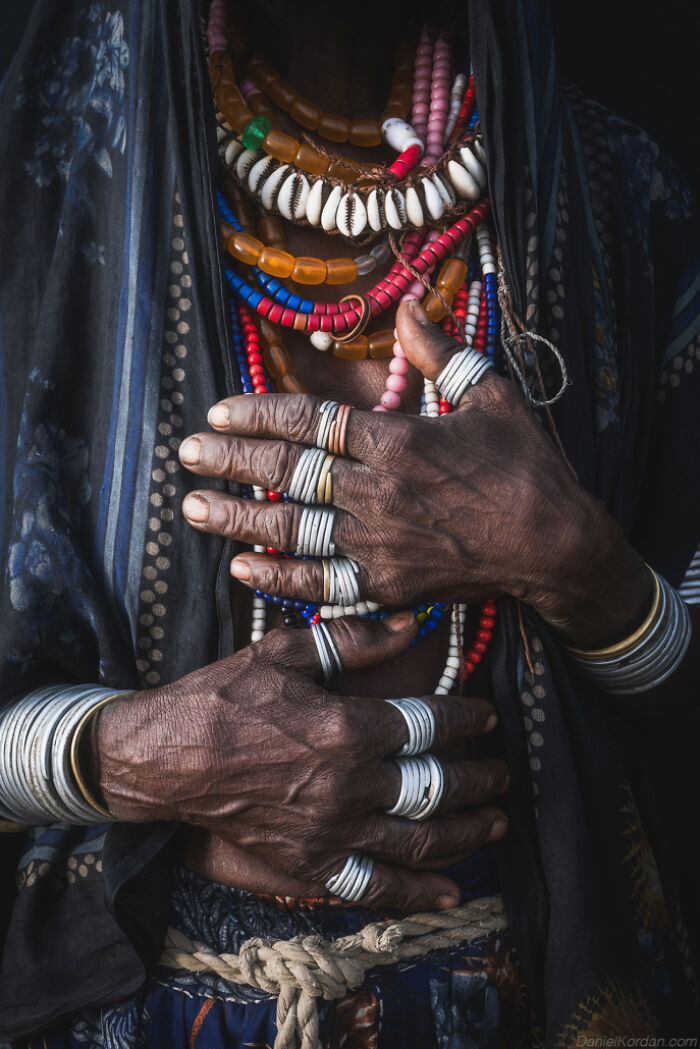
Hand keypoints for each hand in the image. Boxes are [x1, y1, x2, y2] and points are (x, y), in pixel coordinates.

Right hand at [88, 615, 508, 910]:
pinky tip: (449, 893)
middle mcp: (349, 784)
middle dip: (480, 779)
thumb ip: (353, 640)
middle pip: (436, 786)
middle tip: (503, 773)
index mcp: (348, 727)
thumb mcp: (284, 653)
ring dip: (466, 832)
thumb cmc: (221, 698)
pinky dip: (416, 893)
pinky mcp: (309, 864)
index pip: (430, 724)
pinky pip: (374, 886)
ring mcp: (331, 831)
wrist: (164, 757)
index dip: (467, 718)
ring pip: (419, 838)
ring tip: (496, 824)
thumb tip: (410, 625)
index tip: (487, 717)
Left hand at [178, 300, 650, 647]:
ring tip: (193, 507)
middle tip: (186, 455)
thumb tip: (411, 305)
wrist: (555, 545)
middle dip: (231, 461)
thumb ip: (441, 352)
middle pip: (288, 473)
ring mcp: (378, 543)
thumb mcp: (493, 395)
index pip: (310, 421)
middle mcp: (376, 492)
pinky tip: (243, 569)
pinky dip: (280, 578)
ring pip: (292, 528)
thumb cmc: (528, 468)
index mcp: (397, 440)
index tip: (219, 412)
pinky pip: (321, 584)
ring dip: (238, 518)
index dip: (259, 414)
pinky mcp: (386, 585)